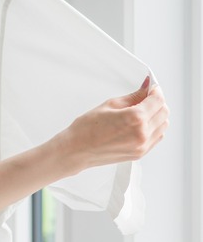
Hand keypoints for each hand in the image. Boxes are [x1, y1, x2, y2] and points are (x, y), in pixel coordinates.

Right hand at [54, 77, 169, 175]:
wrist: (77, 150)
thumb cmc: (87, 128)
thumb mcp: (109, 105)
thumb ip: (132, 97)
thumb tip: (145, 89)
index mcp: (134, 118)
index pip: (157, 101)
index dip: (156, 91)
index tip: (152, 88)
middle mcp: (142, 133)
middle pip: (164, 112)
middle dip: (158, 102)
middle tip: (146, 97)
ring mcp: (143, 145)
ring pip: (163, 125)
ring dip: (158, 115)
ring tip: (143, 111)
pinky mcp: (140, 153)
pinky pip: (157, 137)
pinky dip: (154, 127)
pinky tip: (141, 123)